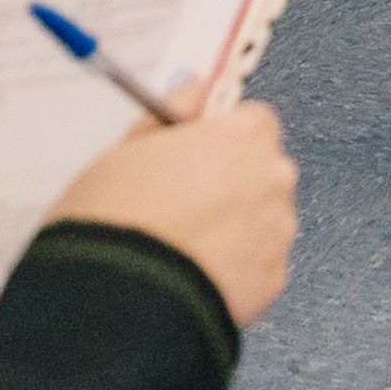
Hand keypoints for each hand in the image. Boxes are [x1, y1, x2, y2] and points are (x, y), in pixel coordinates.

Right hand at [48, 101, 297, 327]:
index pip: (254, 120)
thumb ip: (170, 115)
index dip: (223, 139)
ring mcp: (277, 229)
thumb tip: (192, 89)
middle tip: (181, 206)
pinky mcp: (274, 278)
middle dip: (231, 183)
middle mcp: (270, 177)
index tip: (199, 156)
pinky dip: (235, 269)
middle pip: (262, 169)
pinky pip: (259, 265)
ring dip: (235, 227)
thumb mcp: (124, 152)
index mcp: (239, 137)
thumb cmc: (113, 223)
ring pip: (263, 218)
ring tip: (181, 248)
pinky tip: (193, 275)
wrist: (118, 300)